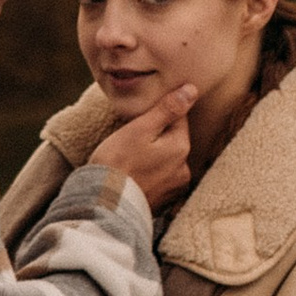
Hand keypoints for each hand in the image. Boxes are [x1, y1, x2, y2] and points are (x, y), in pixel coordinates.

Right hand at [99, 80, 195, 209]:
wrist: (103, 205)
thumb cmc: (117, 163)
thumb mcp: (139, 129)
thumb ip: (167, 109)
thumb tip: (192, 90)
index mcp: (181, 147)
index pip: (178, 117)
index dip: (157, 115)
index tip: (138, 122)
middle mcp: (184, 169)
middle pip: (173, 139)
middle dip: (155, 137)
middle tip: (129, 142)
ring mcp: (175, 188)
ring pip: (166, 159)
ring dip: (153, 156)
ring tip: (129, 161)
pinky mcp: (164, 201)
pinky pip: (160, 179)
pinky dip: (149, 175)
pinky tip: (133, 176)